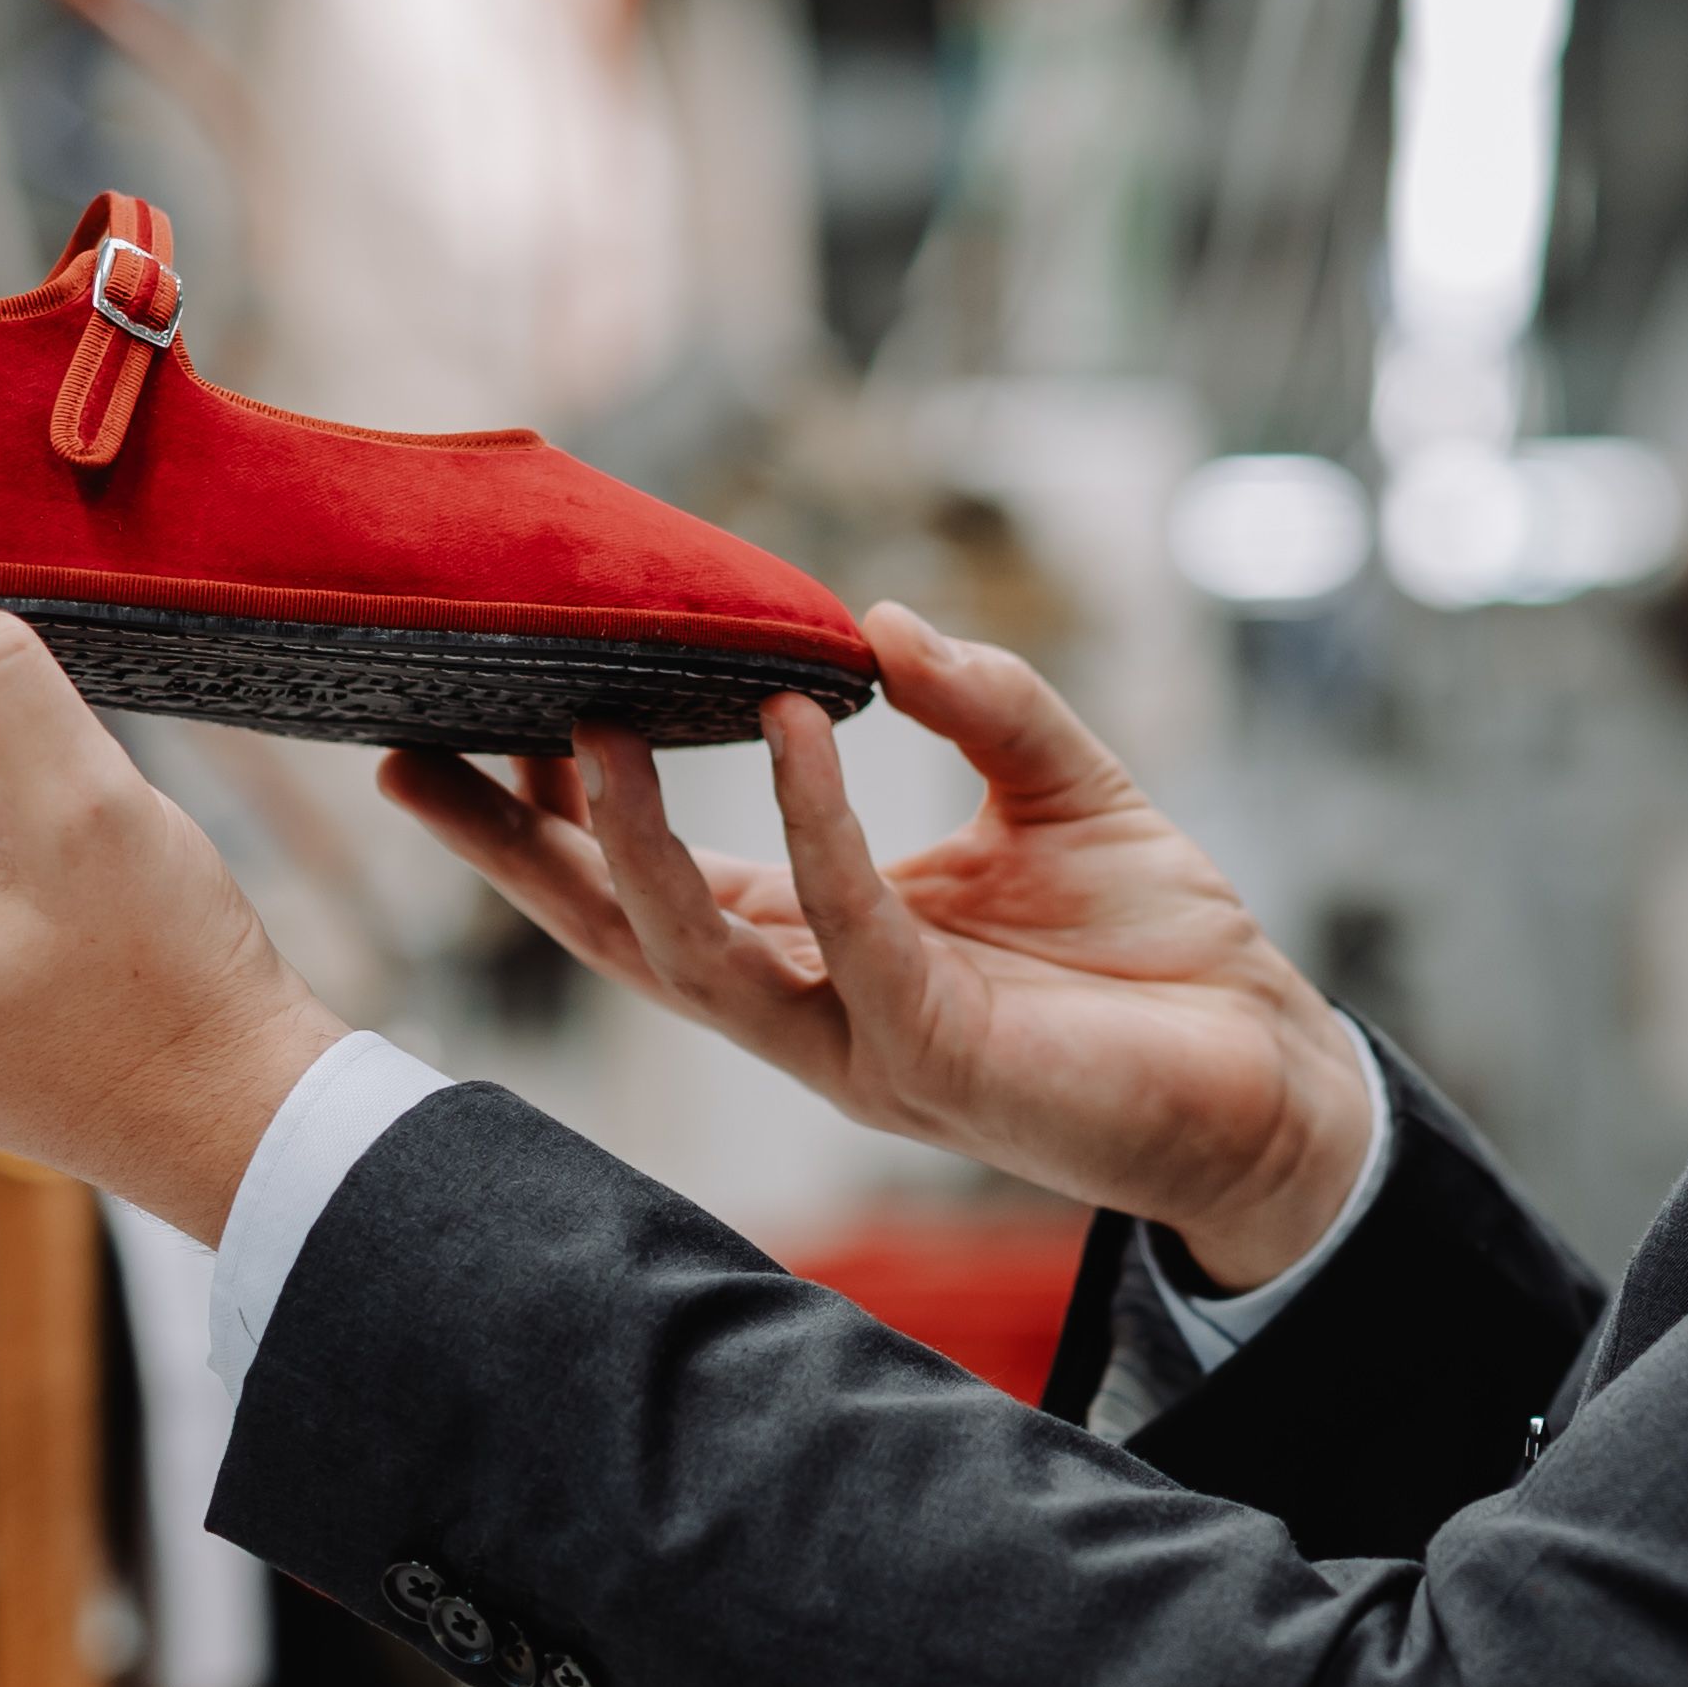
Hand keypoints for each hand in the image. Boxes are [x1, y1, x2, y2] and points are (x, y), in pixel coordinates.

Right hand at [381, 602, 1375, 1289]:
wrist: (1276, 1069)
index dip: (563, 809)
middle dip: (514, 854)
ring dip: (632, 845)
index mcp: (824, 946)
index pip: (658, 879)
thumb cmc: (1162, 946)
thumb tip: (877, 617)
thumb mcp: (1062, 787)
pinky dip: (815, 827)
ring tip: (584, 726)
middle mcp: (817, 1009)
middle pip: (623, 934)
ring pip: (699, 956)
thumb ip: (974, 701)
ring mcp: (864, 1048)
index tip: (478, 714)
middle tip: (411, 755)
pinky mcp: (938, 1061)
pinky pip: (849, 934)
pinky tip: (792, 723)